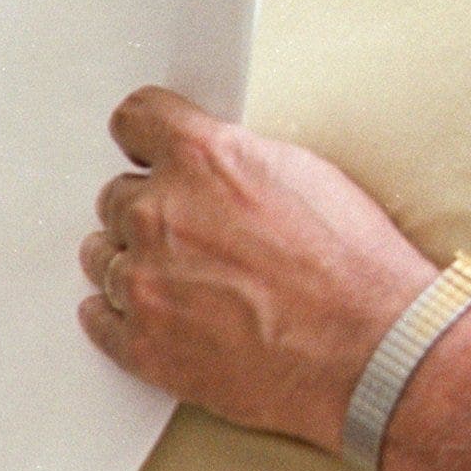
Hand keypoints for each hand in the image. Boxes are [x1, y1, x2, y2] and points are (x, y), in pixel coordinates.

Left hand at [79, 88, 435, 451]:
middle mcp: (161, 213)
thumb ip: (236, 163)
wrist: (372, 350)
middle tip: (194, 238)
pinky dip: (122, 318)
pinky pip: (98, 318)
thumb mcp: (305, 176)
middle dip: (151, 212)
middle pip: (116, 196)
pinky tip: (164, 318)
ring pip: (103, 257)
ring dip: (136, 264)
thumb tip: (212, 168)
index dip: (144, 138)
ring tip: (188, 285)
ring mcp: (145, 281)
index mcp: (202, 159)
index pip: (134, 120)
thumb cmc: (355, 269)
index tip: (147, 152)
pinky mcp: (143, 343)